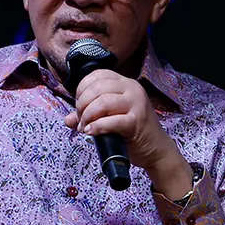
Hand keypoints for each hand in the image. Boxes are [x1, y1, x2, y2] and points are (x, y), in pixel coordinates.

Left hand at [63, 70, 192, 197]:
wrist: (155, 149)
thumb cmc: (132, 132)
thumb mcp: (110, 118)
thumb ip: (89, 115)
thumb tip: (68, 119)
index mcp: (125, 83)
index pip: (97, 75)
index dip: (82, 89)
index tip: (79, 106)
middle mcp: (132, 89)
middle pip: (97, 88)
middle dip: (82, 105)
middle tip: (81, 120)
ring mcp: (136, 104)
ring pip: (102, 102)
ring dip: (87, 116)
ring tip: (85, 127)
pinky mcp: (137, 121)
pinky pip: (111, 120)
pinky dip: (97, 126)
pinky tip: (91, 132)